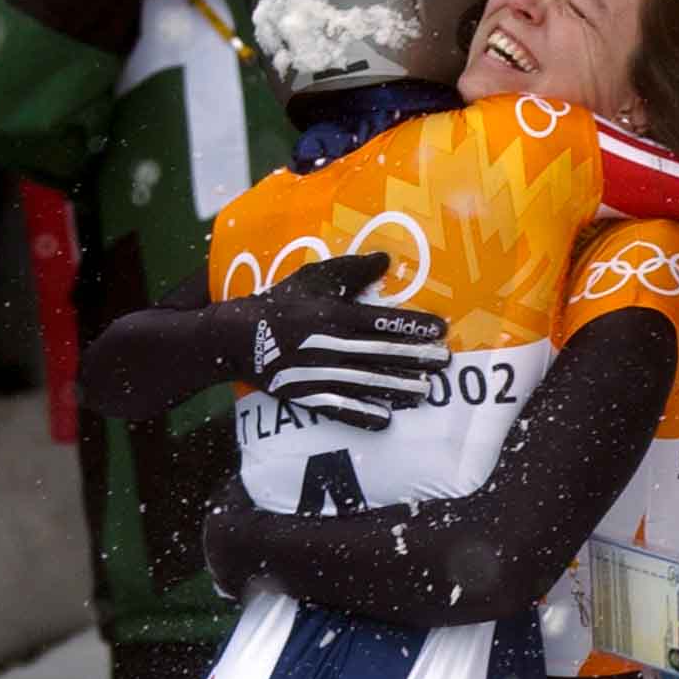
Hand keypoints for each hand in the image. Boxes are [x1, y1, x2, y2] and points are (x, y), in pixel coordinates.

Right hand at [206, 252, 448, 429]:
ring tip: (426, 391)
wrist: (234, 338)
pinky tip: (385, 419)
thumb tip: (386, 258)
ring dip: (396, 387)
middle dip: (415, 358)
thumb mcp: (312, 279)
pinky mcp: (303, 395)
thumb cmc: (281, 302)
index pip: (380, 322)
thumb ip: (350, 270)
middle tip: (444, 361)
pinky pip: (336, 407)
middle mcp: (325, 345)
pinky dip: (360, 414)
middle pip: (378, 353)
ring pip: (363, 382)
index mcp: (331, 315)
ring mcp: (314, 373)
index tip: (440, 330)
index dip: (412, 327)